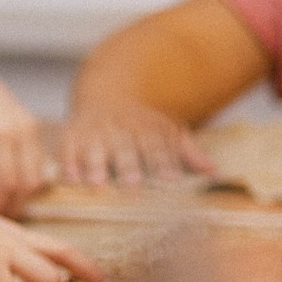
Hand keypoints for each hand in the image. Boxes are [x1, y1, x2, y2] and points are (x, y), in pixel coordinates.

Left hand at [0, 52, 46, 214]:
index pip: (8, 183)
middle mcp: (21, 130)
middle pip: (29, 183)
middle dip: (14, 205)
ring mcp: (30, 127)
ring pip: (39, 175)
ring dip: (23, 194)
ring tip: (0, 205)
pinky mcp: (32, 126)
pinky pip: (38, 162)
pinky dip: (27, 178)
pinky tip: (7, 188)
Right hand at [59, 98, 214, 185]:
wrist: (106, 93)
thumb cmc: (140, 124)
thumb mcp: (165, 131)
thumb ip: (187, 151)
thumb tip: (213, 170)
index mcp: (146, 128)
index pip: (157, 146)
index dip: (164, 163)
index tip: (171, 180)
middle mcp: (120, 129)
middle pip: (125, 149)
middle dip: (128, 167)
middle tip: (132, 187)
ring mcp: (95, 132)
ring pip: (95, 149)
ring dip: (95, 167)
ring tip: (97, 185)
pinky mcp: (72, 135)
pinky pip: (68, 149)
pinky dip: (68, 163)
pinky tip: (69, 179)